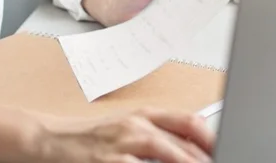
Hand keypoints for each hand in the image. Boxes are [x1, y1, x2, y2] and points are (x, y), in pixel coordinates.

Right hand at [36, 106, 214, 162]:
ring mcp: (123, 146)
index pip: (191, 123)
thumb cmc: (89, 140)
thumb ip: (158, 136)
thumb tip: (193, 148)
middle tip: (227, 161)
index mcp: (145, 116)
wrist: (47, 140)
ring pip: (172, 157)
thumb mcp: (126, 130)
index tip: (229, 151)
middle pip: (186, 147)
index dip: (213, 141)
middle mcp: (137, 127)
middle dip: (205, 161)